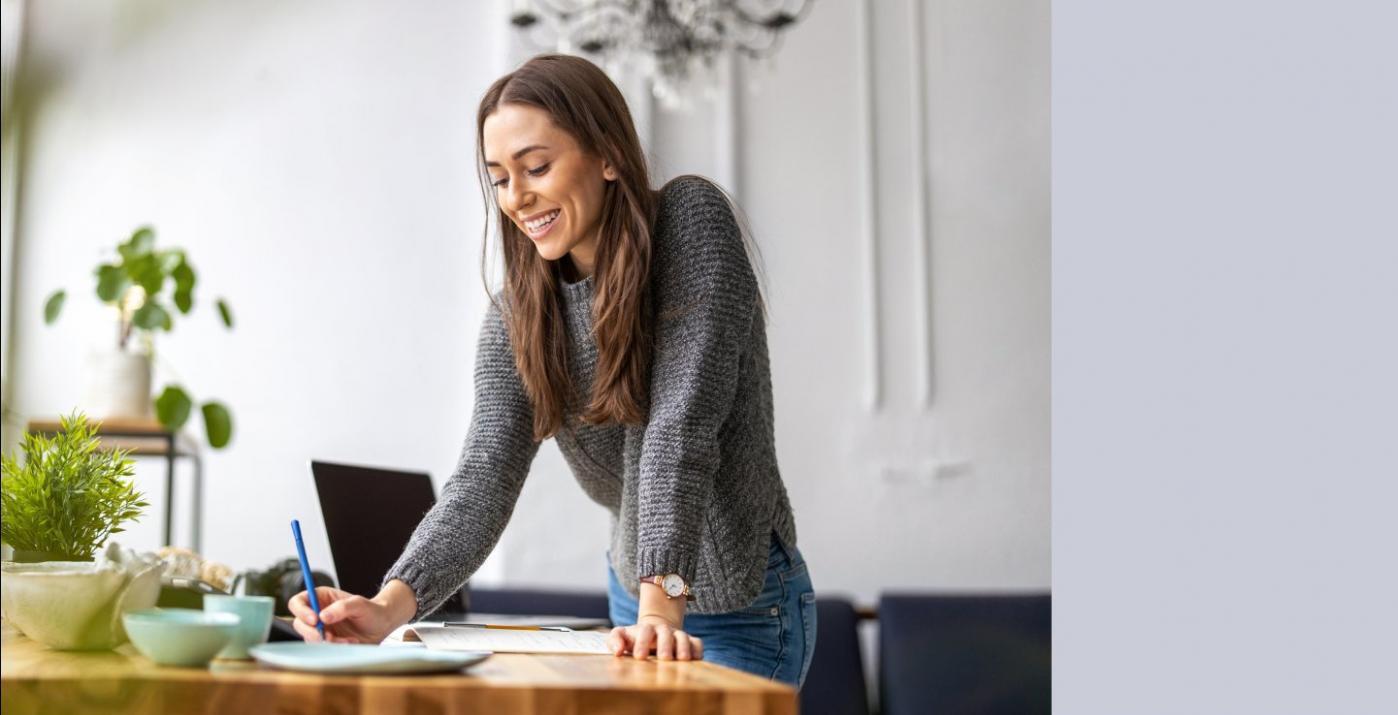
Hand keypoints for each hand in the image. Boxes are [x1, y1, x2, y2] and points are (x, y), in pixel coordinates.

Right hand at [287, 586, 403, 643]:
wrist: (381, 626)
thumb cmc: (371, 610)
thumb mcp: (360, 604)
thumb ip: (342, 607)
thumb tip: (323, 616)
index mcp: (320, 598)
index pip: (298, 602)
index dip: (301, 611)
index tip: (315, 620)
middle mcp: (316, 613)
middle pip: (299, 623)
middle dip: (312, 632)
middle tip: (328, 637)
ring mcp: (319, 629)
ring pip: (310, 638)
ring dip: (328, 642)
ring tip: (349, 640)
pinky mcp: (325, 642)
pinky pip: (322, 648)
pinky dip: (335, 648)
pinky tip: (350, 643)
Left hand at [607, 614, 703, 660]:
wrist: (654, 633)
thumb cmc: (634, 639)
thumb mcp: (622, 637)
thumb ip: (615, 640)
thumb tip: (618, 652)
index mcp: (646, 628)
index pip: (645, 631)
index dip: (642, 642)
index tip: (639, 657)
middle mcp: (663, 630)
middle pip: (666, 633)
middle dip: (665, 645)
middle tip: (664, 658)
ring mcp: (678, 635)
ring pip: (683, 637)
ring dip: (683, 647)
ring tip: (682, 660)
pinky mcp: (689, 642)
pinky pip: (697, 643)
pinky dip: (697, 650)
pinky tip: (696, 660)